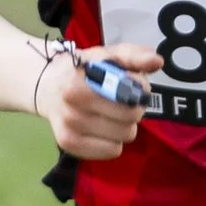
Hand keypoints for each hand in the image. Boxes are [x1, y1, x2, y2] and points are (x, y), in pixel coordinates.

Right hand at [36, 41, 160, 158]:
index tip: (130, 83)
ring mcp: (69, 129)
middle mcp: (72, 108)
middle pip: (130, 118)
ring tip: (111, 114)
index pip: (130, 95)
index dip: (138, 89)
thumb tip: (156, 61)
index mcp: (80, 83)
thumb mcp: (108, 54)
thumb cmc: (85, 69)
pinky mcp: (69, 145)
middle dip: (133, 108)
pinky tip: (102, 128)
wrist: (48, 86)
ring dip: (124, 126)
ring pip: (124, 137)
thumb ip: (134, 55)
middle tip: (122, 101)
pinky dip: (113, 141)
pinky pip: (112, 151)